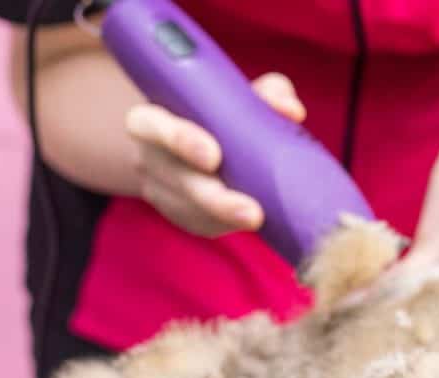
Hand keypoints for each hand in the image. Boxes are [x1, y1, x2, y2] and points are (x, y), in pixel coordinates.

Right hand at [124, 73, 305, 236]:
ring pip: (187, 209)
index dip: (180, 141)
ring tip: (257, 219)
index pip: (151, 126)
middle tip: (251, 211)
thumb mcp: (235, 94)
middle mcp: (147, 156)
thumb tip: (291, 110)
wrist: (189, 137)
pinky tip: (250, 223)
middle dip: (214, 198)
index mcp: (149, 119)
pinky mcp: (176, 213)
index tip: (214, 157)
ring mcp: (157, 189)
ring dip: (223, 217)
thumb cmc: (214, 109)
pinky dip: (224, 224)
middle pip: (177, 179)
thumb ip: (264, 93)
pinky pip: (199, 224)